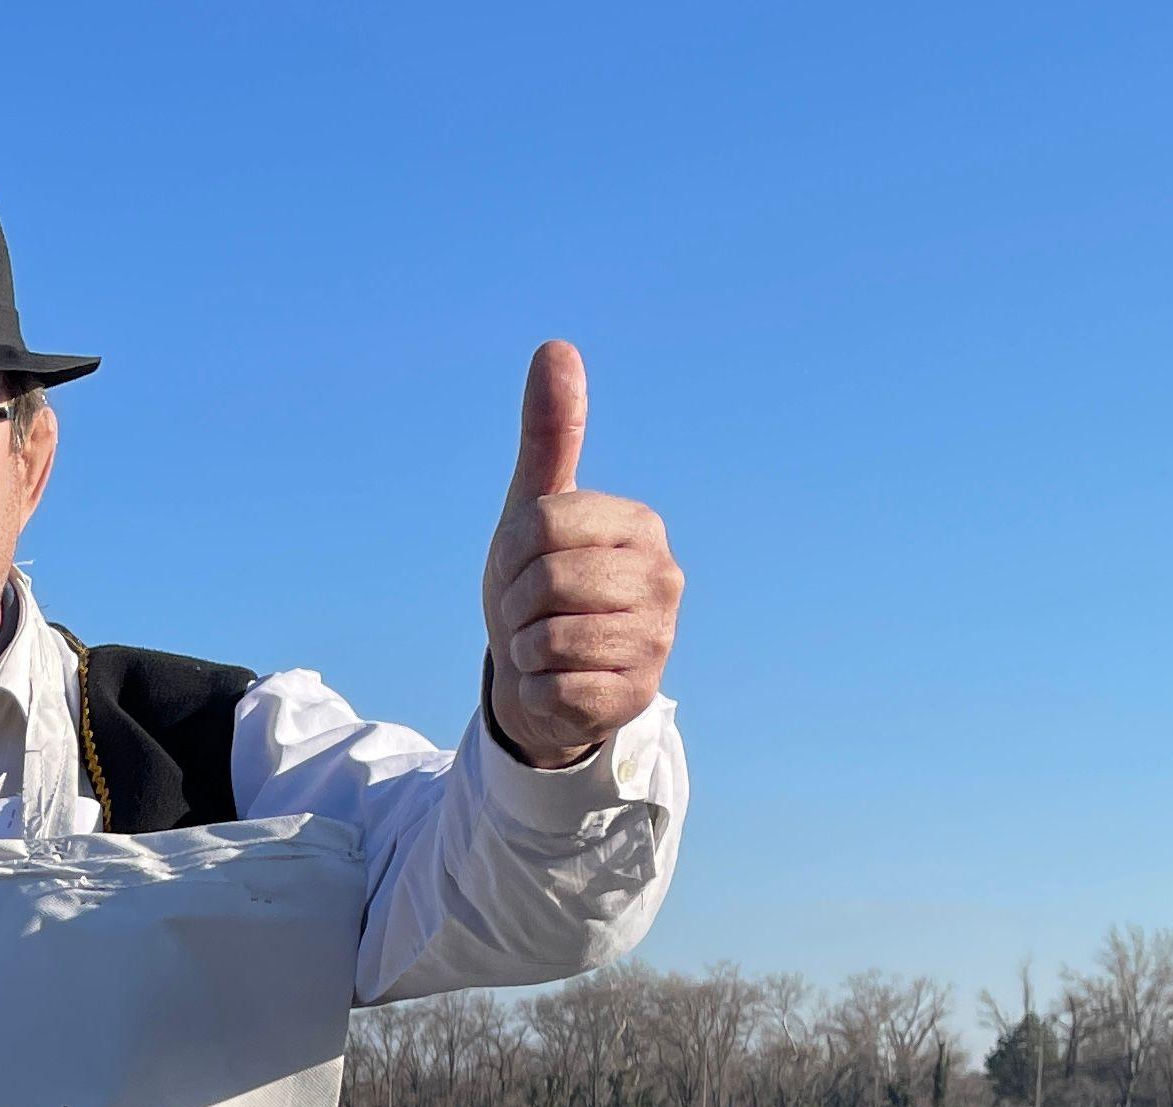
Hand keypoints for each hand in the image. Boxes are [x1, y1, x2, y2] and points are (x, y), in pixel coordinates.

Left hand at [480, 340, 680, 768]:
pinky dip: (537, 688)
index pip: (543, 523)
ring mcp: (657, 639)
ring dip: (525, 648)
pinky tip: (557, 682)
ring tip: (544, 646)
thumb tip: (556, 346)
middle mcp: (662, 577)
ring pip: (550, 636)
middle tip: (529, 613)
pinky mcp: (635, 694)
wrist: (543, 676)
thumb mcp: (533, 509)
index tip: (521, 567)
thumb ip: (549, 434)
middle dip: (515, 602)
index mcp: (639, 525)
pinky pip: (555, 686)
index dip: (511, 552)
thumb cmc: (539, 586)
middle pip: (546, 578)